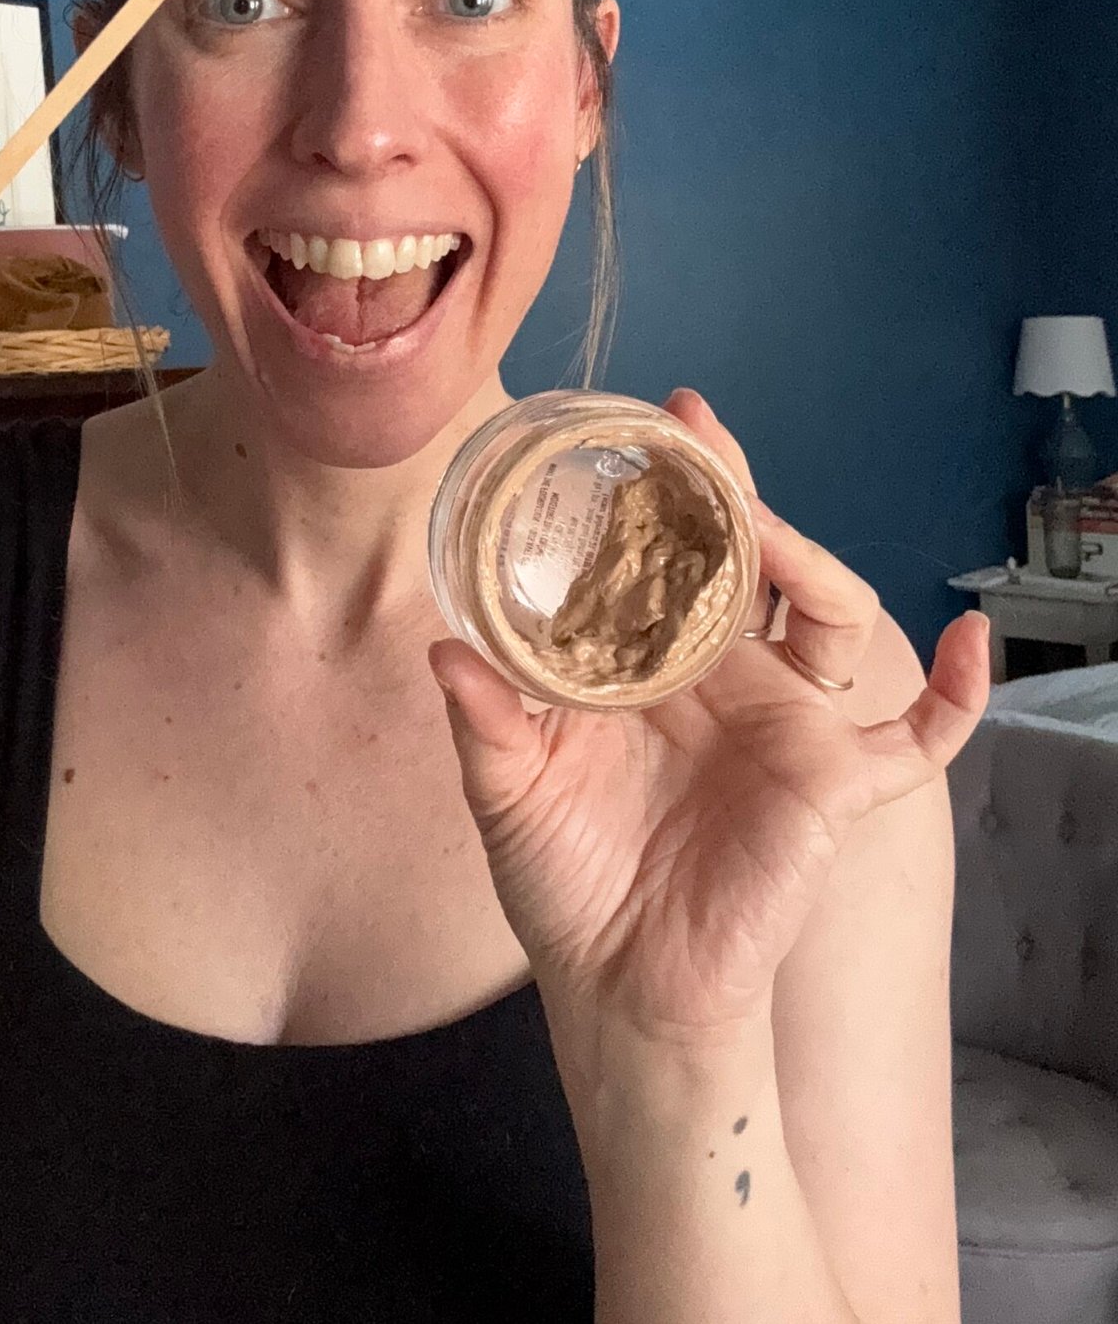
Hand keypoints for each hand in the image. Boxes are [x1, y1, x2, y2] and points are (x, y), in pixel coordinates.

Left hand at [429, 389, 989, 1048]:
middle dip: (728, 488)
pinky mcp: (833, 782)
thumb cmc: (565, 881)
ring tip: (766, 530)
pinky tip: (973, 642)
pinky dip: (960, 695)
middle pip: (746, 558)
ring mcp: (785, 721)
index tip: (637, 429)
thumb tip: (444, 648)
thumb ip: (482, 719)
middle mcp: (722, 675)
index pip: (663, 555)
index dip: (658, 494)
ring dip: (809, 559)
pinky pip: (919, 739)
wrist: (622, 987)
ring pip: (827, 613)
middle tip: (693, 430)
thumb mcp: (508, 791)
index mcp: (644, 662)